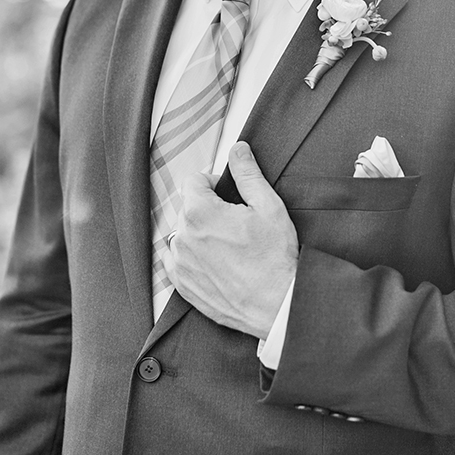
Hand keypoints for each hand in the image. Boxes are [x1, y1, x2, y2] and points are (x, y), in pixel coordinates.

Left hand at [162, 142, 298, 338]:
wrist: (277, 305)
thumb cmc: (275, 258)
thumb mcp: (268, 206)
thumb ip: (248, 173)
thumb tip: (238, 150)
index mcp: (200, 212)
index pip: (194, 180)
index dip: (214, 182)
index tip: (228, 194)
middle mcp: (183, 236)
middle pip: (188, 206)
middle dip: (208, 207)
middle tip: (236, 222)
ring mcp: (180, 263)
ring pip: (183, 233)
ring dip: (200, 232)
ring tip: (228, 244)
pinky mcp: (182, 285)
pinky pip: (177, 260)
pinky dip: (192, 256)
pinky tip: (217, 261)